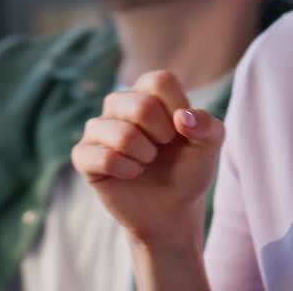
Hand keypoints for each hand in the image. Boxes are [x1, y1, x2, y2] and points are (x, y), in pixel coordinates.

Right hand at [71, 70, 224, 248]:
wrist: (171, 211)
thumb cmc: (188, 170)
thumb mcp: (209, 148)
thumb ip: (208, 127)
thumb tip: (183, 117)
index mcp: (146, 92)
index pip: (159, 80)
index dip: (177, 107)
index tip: (181, 129)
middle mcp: (118, 104)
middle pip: (141, 106)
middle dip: (162, 136)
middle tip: (162, 149)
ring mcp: (97, 129)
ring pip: (122, 133)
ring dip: (145, 155)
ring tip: (147, 162)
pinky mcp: (83, 155)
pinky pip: (103, 158)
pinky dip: (127, 170)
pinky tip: (132, 174)